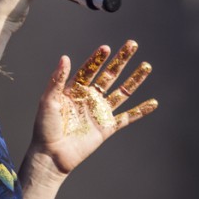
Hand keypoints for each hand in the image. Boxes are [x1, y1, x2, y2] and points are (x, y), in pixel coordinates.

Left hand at [30, 40, 157, 175]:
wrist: (51, 154)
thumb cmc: (45, 126)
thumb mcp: (48, 100)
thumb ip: (57, 79)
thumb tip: (65, 57)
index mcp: (74, 89)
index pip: (89, 69)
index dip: (98, 58)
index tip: (106, 48)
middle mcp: (89, 97)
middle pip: (109, 75)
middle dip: (121, 60)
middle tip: (132, 45)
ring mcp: (99, 111)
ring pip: (121, 92)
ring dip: (134, 80)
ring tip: (146, 66)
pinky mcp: (106, 127)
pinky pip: (127, 117)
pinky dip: (140, 111)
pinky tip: (153, 102)